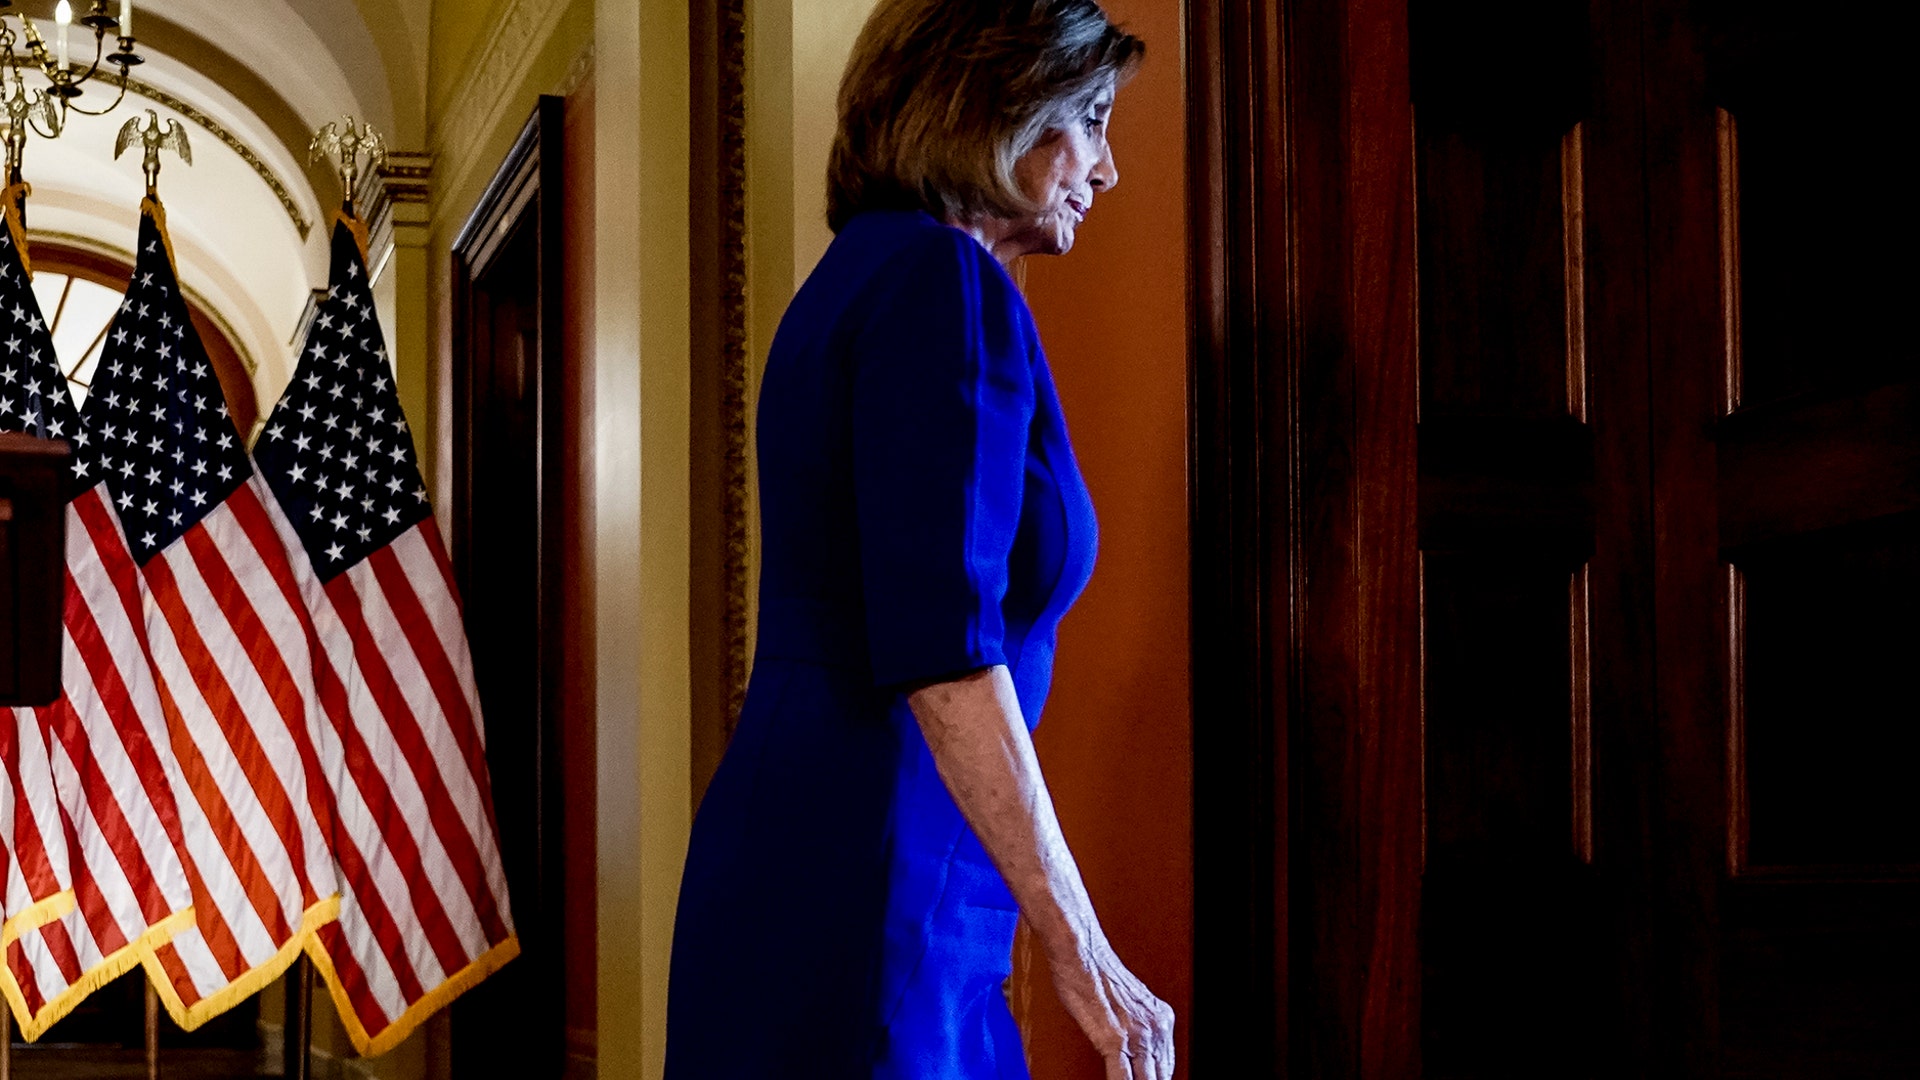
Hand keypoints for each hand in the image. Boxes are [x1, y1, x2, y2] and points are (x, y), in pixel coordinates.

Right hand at [1048, 934, 1175, 1079]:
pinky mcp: (1114, 1039)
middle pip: (1160, 1077)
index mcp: (1162, 1019)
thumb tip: (1131, 1052)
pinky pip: (1122, 1078)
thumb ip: (1135, 1028)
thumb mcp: (1127, 1003)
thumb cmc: (1094, 971)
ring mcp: (1137, 1035)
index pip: (1166, 1067)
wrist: (1081, 952)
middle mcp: (1155, 1028)